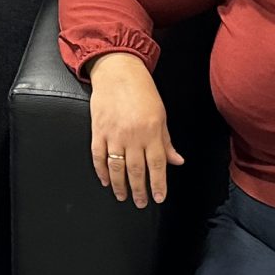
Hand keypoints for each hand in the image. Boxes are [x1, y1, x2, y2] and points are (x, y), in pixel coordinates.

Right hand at [88, 53, 181, 206]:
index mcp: (152, 131)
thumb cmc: (142, 91)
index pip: (157, 165)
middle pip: (136, 170)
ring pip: (116, 167)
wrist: (117, 72)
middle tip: (141, 203)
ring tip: (123, 196)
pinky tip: (106, 180)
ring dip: (120, 185)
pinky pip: (99, 156)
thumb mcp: (161, 115)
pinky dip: (101, 171)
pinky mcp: (98, 130)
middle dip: (139, 190)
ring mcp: (114, 134)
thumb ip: (166, 141)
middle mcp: (133, 135)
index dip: (158, 184)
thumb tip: (177, 161)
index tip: (159, 198)